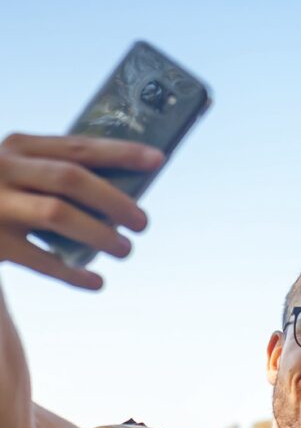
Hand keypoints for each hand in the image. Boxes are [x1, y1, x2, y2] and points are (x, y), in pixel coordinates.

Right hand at [0, 132, 162, 288]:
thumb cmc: (4, 196)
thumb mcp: (22, 174)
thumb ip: (60, 176)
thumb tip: (127, 198)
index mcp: (19, 147)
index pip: (78, 146)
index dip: (121, 153)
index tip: (157, 159)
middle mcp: (3, 169)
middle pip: (71, 178)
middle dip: (114, 200)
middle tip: (142, 222)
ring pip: (58, 213)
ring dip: (99, 234)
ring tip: (124, 249)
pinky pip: (40, 259)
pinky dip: (72, 272)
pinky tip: (96, 282)